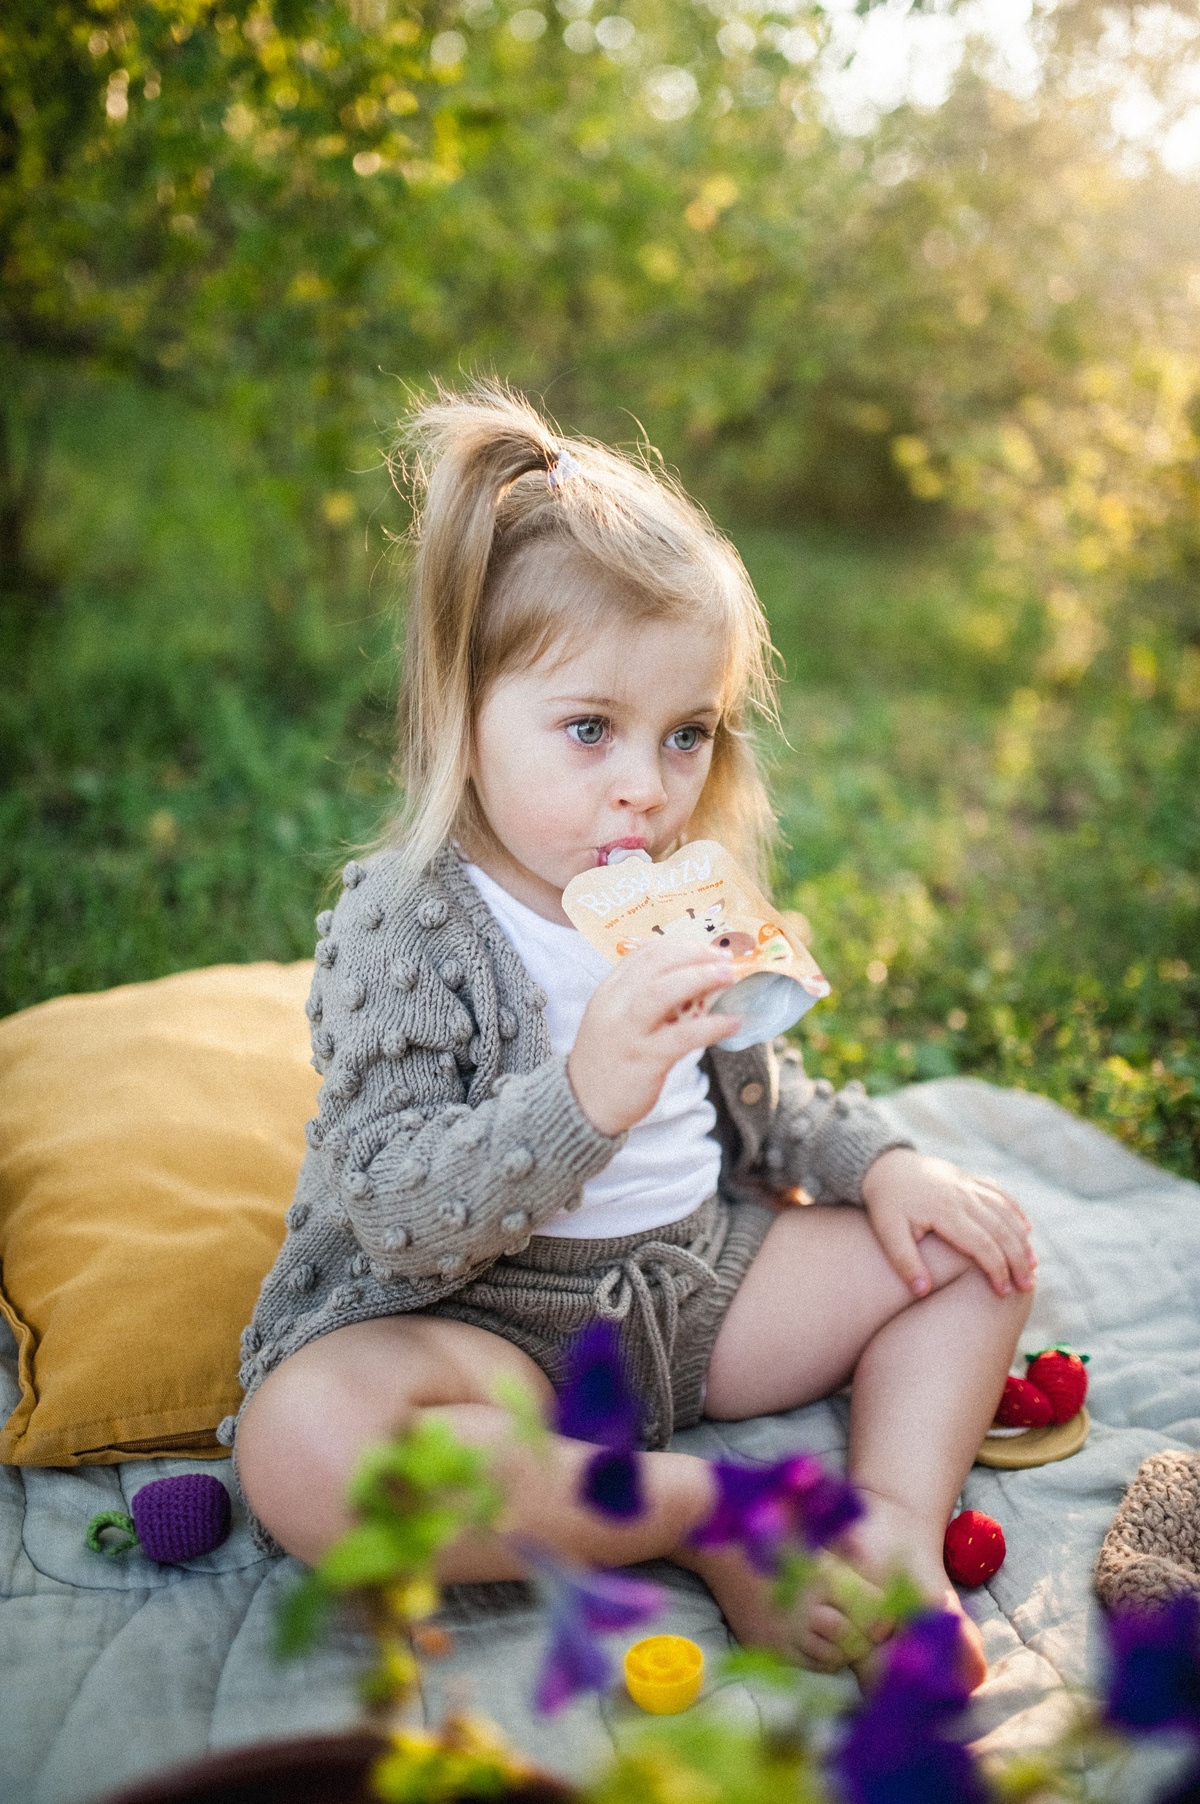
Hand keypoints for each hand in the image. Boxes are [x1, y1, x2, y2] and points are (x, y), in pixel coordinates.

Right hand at [567, 938, 738, 1137]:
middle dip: (695, 956)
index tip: (708, 950)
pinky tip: (733, 1023)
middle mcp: (614, 1007)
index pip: (645, 954)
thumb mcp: (616, 1020)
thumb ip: (643, 998)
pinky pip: (683, 1037)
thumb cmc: (609, 1060)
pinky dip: (712, 1026)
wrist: (584, 1105)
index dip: (682, 947)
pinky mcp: (644, 1060)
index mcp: (609, 992)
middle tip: (725, 960)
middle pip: (656, 965)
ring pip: (663, 992)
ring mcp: (628, 1033)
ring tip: (729, 978)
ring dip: (701, 978)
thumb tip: (694, 981)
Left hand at [859, 1147, 1035, 1298]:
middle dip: (1018, 1259)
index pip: (982, 1244)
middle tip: (1028, 1286)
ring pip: (1006, 1212)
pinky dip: (1016, 1211)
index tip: (1004, 1292)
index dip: (997, 1269)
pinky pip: (1000, 1193)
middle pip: (1001, 1230)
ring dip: (1022, 1238)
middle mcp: (963, 1196)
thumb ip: (904, 1261)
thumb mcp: (886, 1232)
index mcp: (945, 1211)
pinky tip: (1026, 1229)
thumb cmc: (885, 1203)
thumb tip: (922, 1291)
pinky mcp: (969, 1179)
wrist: (884, 1164)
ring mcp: (968, 1185)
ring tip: (1033, 1265)